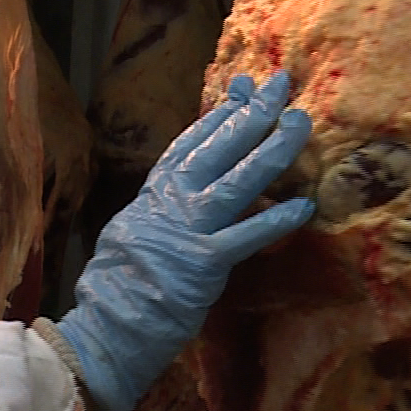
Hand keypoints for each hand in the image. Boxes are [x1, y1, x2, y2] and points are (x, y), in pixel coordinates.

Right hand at [53, 73, 313, 410]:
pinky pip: (248, 235)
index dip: (220, 112)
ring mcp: (189, 228)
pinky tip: (305, 204)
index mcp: (153, 194)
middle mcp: (172, 201)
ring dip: (273, 149)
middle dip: (252, 112)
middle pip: (218, 147)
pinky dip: (277, 218)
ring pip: (239, 179)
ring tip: (301, 123)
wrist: (105, 327)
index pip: (191, 141)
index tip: (242, 86)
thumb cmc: (117, 287)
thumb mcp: (132, 232)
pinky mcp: (205, 262)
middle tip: (280, 83)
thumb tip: (181, 193)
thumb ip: (160, 209)